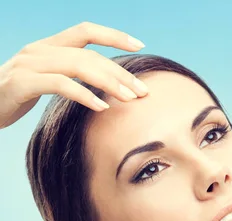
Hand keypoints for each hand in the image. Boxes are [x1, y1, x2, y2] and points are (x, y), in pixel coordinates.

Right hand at [0, 21, 148, 128]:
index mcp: (48, 46)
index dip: (113, 35)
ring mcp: (29, 64)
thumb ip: (70, 76)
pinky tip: (102, 107)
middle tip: (143, 91)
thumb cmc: (16, 96)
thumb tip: (108, 88)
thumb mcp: (45, 80)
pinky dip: (84, 95)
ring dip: (109, 82)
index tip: (140, 44)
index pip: (85, 31)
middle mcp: (39, 50)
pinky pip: (59, 85)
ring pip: (78, 66)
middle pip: (89, 54)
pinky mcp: (21, 83)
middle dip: (120, 72)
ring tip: (129, 98)